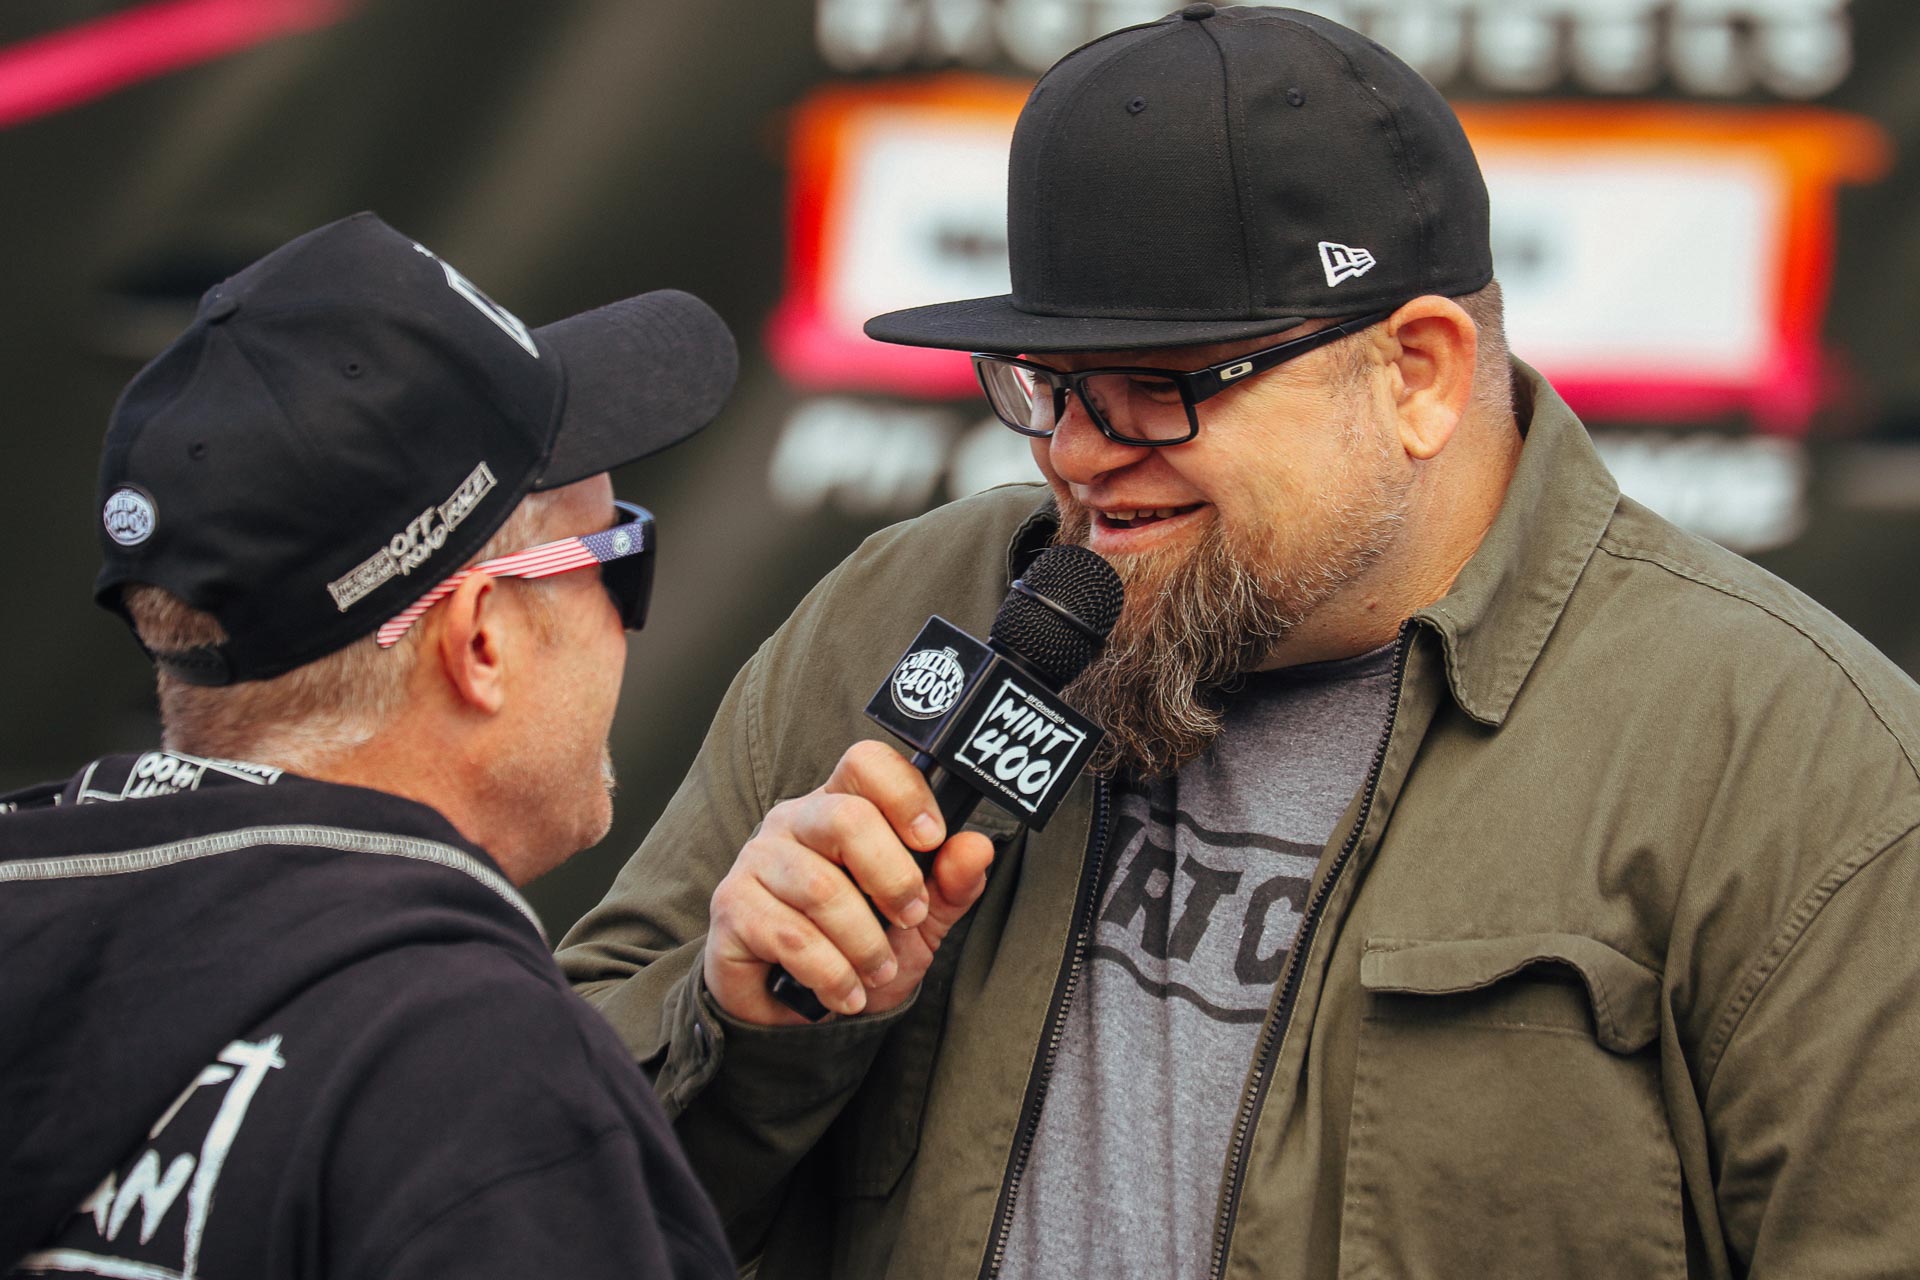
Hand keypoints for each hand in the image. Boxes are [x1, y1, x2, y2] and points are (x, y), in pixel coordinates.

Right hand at [703, 740, 995, 1024]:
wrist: (797, 1013)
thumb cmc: (857, 949)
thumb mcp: (920, 921)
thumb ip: (951, 884)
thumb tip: (977, 848)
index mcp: (842, 805)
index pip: (867, 763)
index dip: (905, 794)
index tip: (931, 840)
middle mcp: (796, 820)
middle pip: (847, 819)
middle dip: (894, 879)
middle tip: (911, 920)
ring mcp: (758, 859)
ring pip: (822, 889)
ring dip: (865, 943)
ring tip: (879, 971)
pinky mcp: (732, 907)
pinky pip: (792, 937)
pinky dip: (833, 974)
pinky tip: (845, 993)